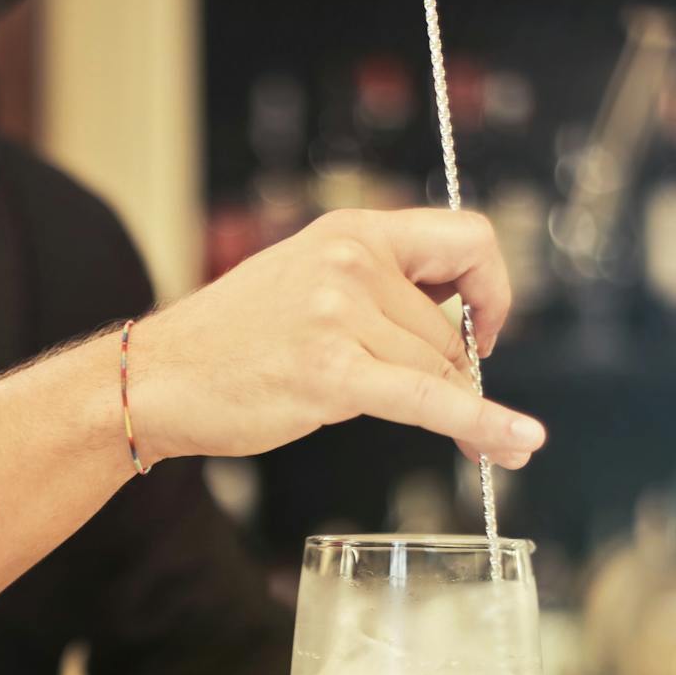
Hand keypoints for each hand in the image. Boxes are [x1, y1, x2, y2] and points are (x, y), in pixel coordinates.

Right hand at [127, 209, 546, 467]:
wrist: (159, 378)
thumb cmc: (232, 342)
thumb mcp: (309, 284)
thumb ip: (380, 292)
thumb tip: (459, 335)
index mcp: (352, 232)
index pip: (468, 238)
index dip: (494, 288)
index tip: (483, 331)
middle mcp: (351, 262)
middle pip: (450, 329)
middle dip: (449, 375)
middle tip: (424, 404)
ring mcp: (341, 314)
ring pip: (438, 371)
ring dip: (443, 408)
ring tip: (400, 418)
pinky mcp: (333, 372)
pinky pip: (429, 401)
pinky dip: (481, 424)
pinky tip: (517, 442)